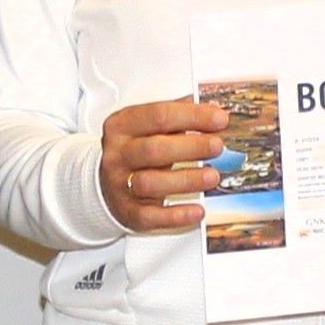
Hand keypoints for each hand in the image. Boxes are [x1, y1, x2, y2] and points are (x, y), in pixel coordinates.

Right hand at [97, 96, 225, 233]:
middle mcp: (117, 154)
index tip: (219, 118)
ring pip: (150, 183)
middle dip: (191, 147)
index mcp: (122, 126)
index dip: (192, 116)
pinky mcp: (127, 212)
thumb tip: (213, 108)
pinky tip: (198, 209)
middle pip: (154, 149)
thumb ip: (178, 115)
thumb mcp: (148, 126)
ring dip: (186, 180)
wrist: (105, 183)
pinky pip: (151, 216)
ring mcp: (120, 184)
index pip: (158, 115)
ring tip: (213, 176)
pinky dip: (177, 215)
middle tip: (217, 146)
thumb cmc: (135, 151)